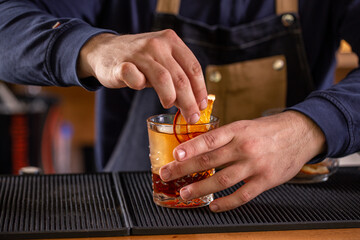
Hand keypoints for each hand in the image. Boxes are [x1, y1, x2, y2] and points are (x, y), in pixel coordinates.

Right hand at [77, 31, 207, 122]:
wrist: (104, 50)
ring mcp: (139, 53)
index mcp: (172, 41)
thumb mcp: (162, 60)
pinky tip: (141, 88)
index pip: (193, 67)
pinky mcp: (121, 64)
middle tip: (192, 117)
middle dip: (189, 100)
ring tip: (171, 107)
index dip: (200, 89)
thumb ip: (177, 76)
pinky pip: (133, 76)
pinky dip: (139, 84)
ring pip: (162, 77)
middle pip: (181, 77)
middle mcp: (158, 44)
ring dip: (171, 97)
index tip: (203, 106)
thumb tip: (196, 103)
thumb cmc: (139, 60)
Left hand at [159, 110, 325, 211]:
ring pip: (222, 180)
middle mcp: (244, 147)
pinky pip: (242, 196)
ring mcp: (255, 165)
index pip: (209, 139)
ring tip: (185, 193)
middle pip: (210, 161)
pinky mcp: (266, 180)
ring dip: (200, 188)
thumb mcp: (244, 125)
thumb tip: (197, 147)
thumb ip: (224, 137)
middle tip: (167, 174)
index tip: (174, 155)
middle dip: (184, 169)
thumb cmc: (267, 130)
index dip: (190, 148)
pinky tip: (213, 205)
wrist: (300, 133)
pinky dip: (226, 203)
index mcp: (237, 130)